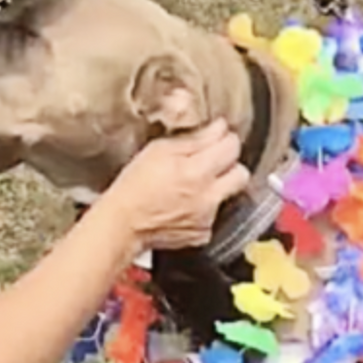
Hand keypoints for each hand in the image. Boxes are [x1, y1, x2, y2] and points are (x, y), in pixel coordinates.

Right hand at [104, 118, 249, 250]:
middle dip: (230, 165)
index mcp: (198, 170)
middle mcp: (208, 196)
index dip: (225, 138)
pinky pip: (214, 217)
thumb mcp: (157, 150)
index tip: (216, 137)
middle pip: (241, 173)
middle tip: (212, 162)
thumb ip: (194, 139)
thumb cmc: (133, 188)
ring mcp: (207, 217)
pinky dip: (203, 211)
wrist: (122, 225)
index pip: (232, 146)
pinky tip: (184, 208)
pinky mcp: (202, 234)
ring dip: (216, 188)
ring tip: (191, 187)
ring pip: (228, 195)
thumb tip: (218, 128)